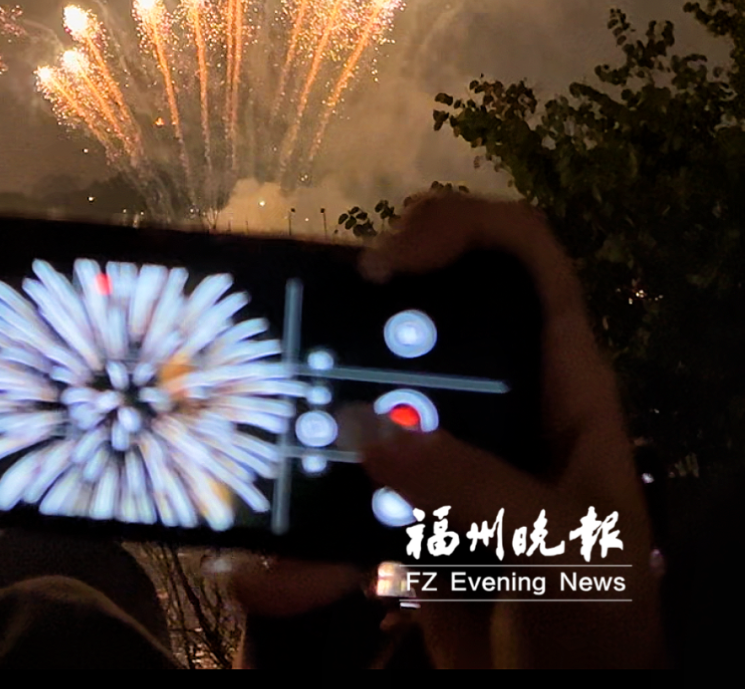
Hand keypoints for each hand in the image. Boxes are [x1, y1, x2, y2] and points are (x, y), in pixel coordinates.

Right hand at [232, 194, 663, 669]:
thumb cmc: (597, 627)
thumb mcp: (556, 546)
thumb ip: (468, 483)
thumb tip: (360, 429)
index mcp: (564, 385)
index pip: (524, 257)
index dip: (459, 228)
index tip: (384, 260)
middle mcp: (505, 403)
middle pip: (428, 314)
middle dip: (355, 316)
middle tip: (295, 332)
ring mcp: (452, 459)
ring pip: (370, 406)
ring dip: (308, 428)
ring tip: (258, 450)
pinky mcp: (409, 523)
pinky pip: (340, 503)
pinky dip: (296, 535)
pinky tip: (262, 570)